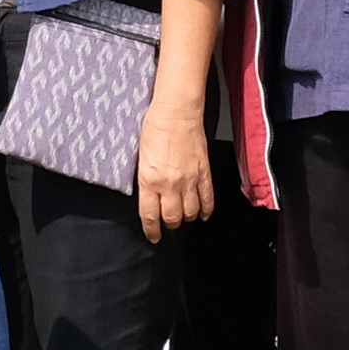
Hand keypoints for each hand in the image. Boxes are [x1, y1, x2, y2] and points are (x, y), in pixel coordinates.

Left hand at [134, 88, 215, 238]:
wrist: (176, 112)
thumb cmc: (154, 129)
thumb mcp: (140, 158)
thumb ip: (146, 181)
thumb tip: (149, 198)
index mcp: (149, 180)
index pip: (150, 216)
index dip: (152, 231)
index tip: (153, 237)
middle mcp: (170, 184)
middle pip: (172, 218)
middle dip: (169, 225)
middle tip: (168, 225)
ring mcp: (189, 180)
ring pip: (191, 213)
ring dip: (186, 218)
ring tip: (183, 217)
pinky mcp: (204, 173)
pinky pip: (208, 200)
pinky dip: (206, 211)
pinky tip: (203, 214)